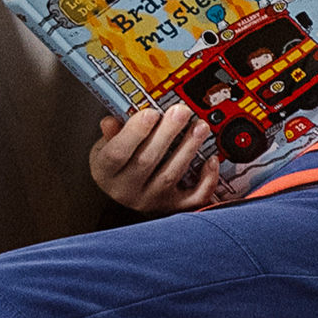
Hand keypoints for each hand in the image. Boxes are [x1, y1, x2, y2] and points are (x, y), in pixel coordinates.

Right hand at [89, 103, 224, 213]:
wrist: (127, 190)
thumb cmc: (118, 164)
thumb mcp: (106, 147)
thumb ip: (112, 134)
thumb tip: (111, 121)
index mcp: (105, 172)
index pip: (117, 153)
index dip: (134, 133)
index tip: (151, 112)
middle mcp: (126, 190)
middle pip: (147, 161)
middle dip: (167, 133)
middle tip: (181, 111)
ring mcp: (150, 200)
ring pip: (171, 174)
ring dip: (188, 148)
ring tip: (200, 126)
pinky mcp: (172, 206)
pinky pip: (193, 197)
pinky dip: (206, 179)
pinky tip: (212, 159)